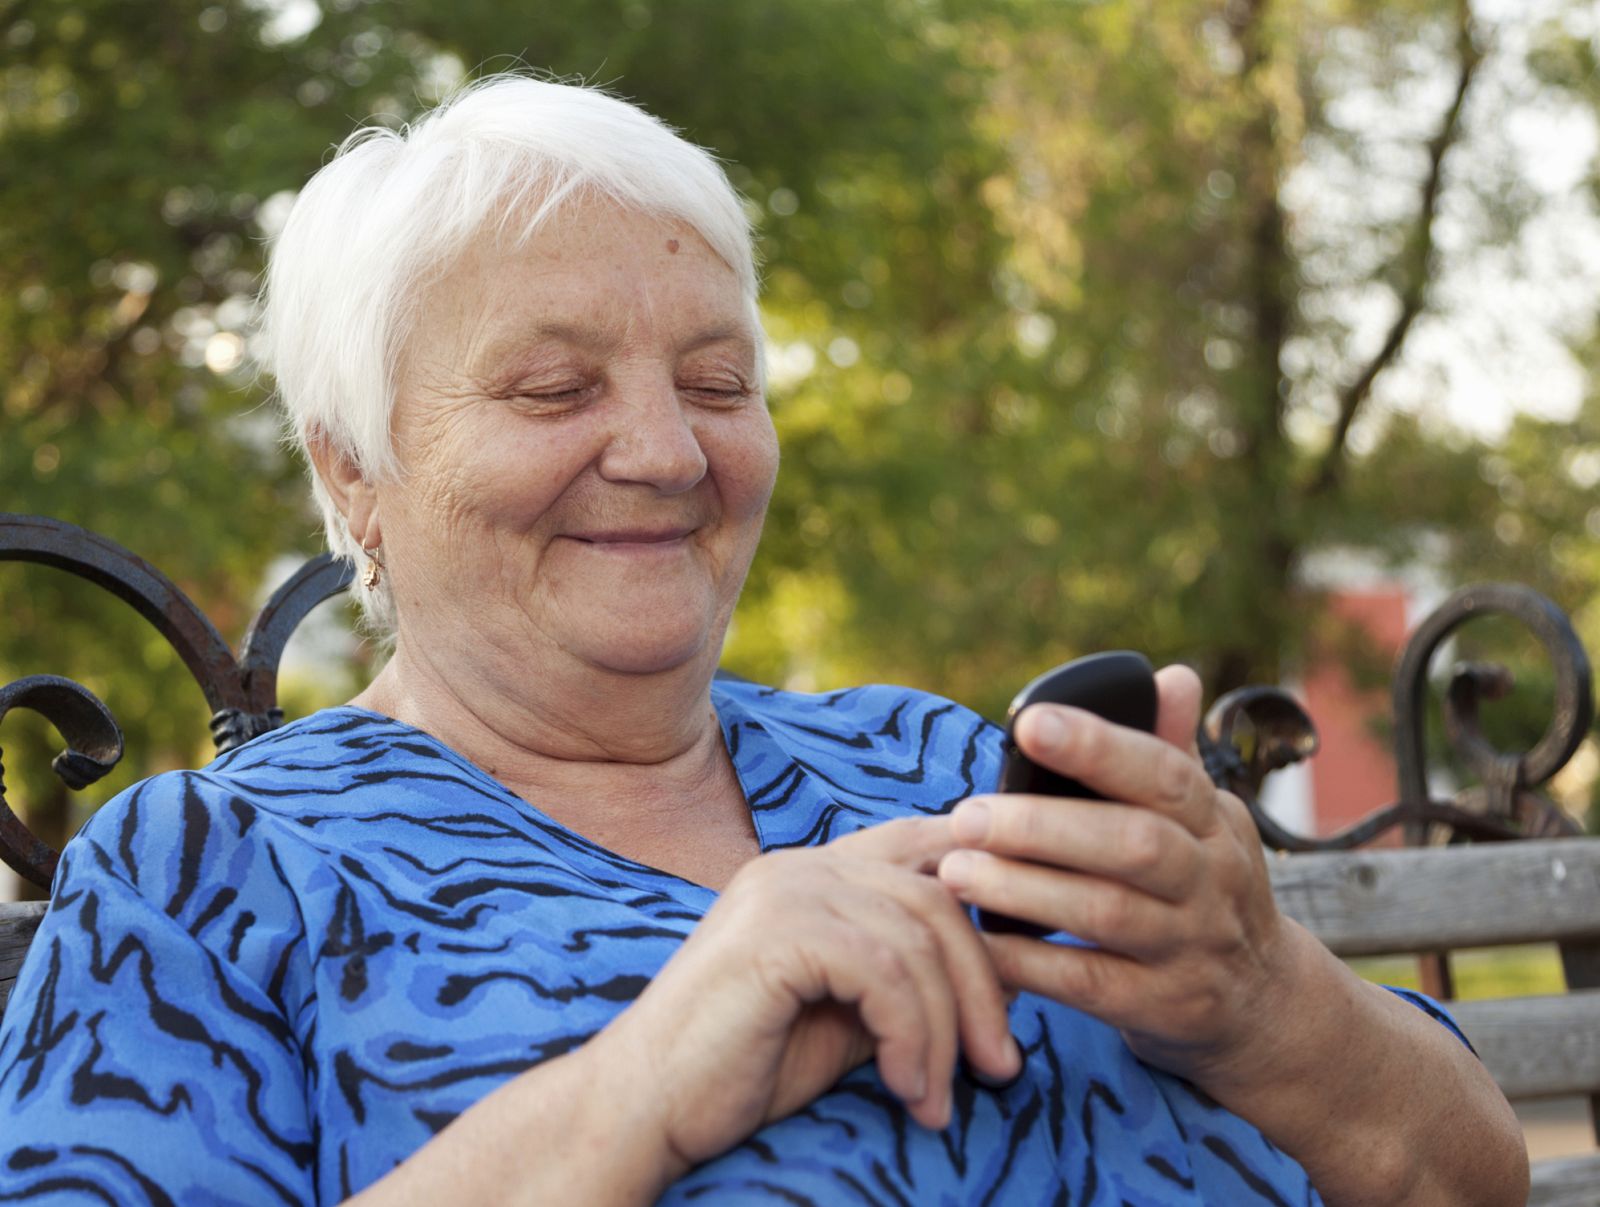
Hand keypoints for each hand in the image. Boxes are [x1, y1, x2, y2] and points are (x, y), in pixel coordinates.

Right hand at [595, 817, 1021, 1182]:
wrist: (646, 1107)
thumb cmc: (744, 1068)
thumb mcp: (848, 1017)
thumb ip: (907, 982)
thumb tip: (1000, 981)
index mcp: (814, 872)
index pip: (924, 845)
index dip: (986, 884)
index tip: (1030, 955)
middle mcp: (801, 864)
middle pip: (938, 895)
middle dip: (983, 985)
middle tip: (1001, 1067)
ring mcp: (786, 890)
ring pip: (918, 938)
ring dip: (947, 1030)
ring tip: (939, 1100)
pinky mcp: (777, 932)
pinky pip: (885, 973)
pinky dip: (912, 1037)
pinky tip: (905, 1089)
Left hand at [936, 665, 1301, 1094]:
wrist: (1263, 1007)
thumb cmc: (1203, 891)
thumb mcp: (1205, 823)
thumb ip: (1172, 752)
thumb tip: (1171, 674)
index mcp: (1215, 822)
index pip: (1165, 774)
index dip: (1098, 746)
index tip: (1029, 723)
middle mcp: (1213, 882)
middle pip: (1133, 844)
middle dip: (1043, 827)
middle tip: (966, 817)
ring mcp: (1193, 948)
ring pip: (1107, 913)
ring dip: (1025, 890)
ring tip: (956, 871)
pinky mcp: (1167, 1007)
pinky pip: (1091, 985)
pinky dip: (1031, 964)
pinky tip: (980, 943)